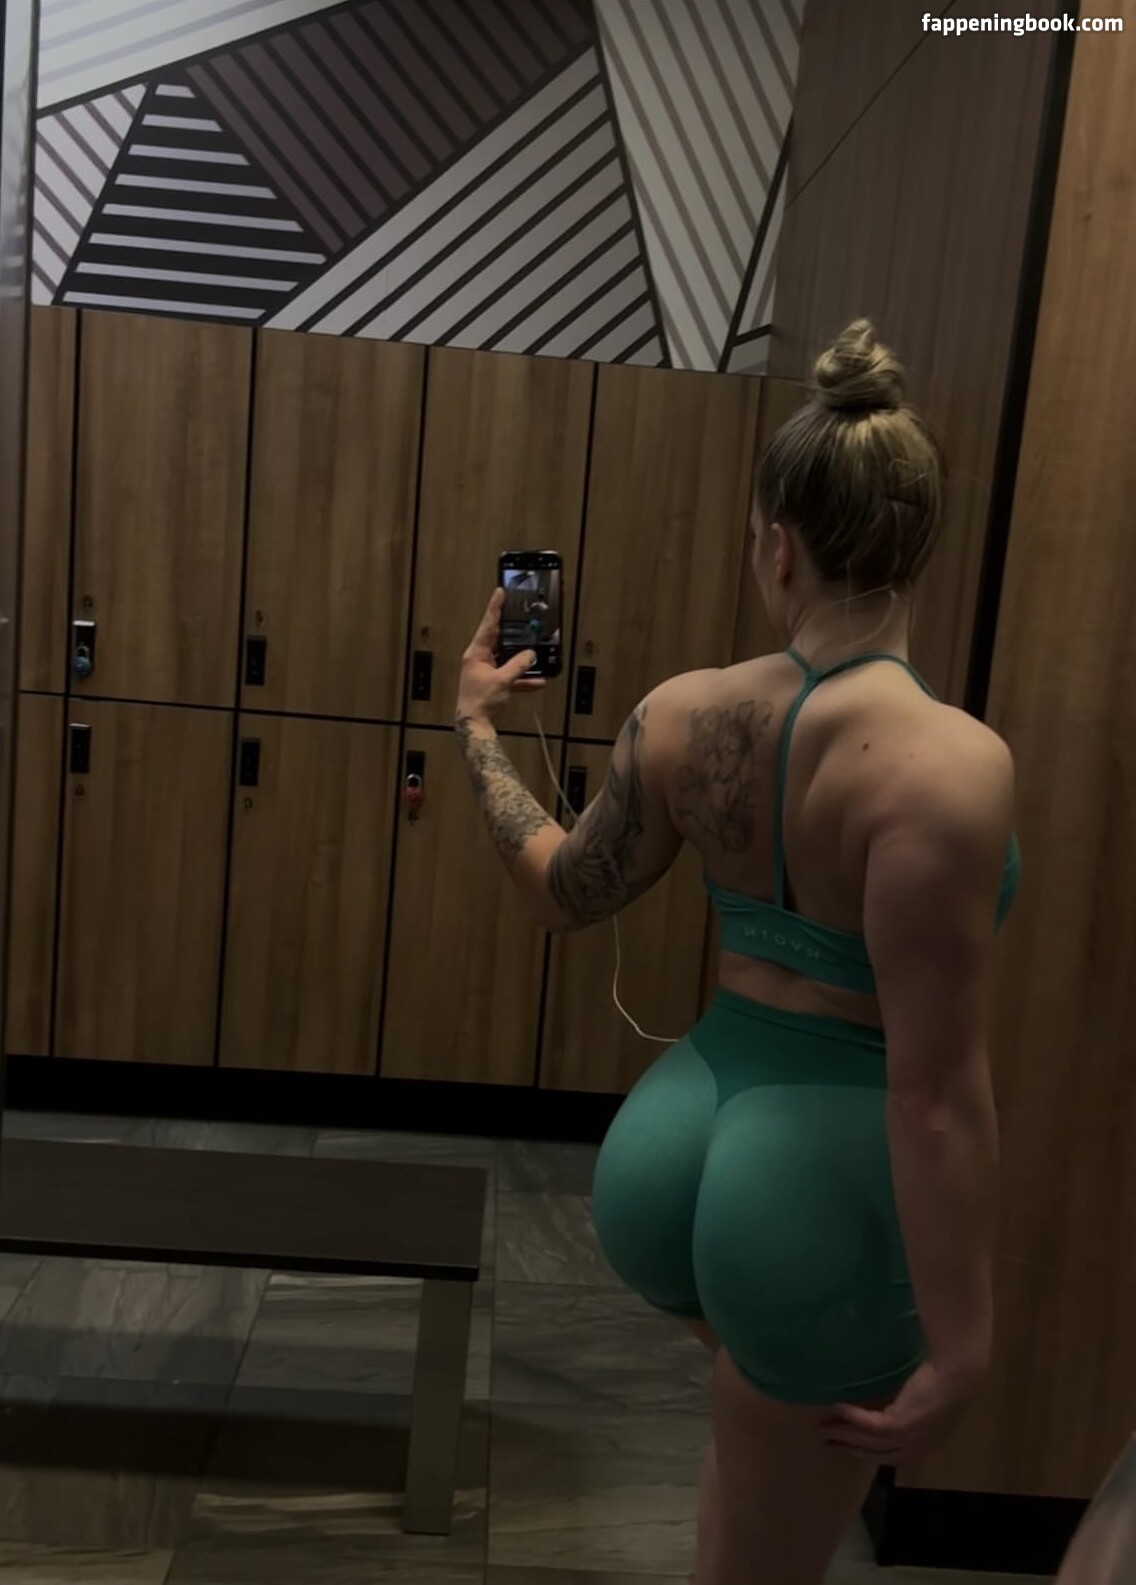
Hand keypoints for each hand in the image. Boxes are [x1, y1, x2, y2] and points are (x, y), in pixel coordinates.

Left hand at [457, 589, 545, 725]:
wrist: (474, 723)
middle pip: (497, 639)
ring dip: (521, 658)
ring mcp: (485, 671)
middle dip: (511, 630)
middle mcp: (479, 659)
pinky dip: (522, 678)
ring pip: (506, 658)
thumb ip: (518, 665)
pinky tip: (539, 681)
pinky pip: (510, 675)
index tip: (500, 592)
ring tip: (535, 649)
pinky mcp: (492, 683)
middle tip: (520, 614)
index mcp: (476, 653)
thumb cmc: (481, 699)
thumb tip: (531, 654)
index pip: (488, 625)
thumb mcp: (502, 680)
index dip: (495, 608)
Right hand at [820, 1356, 984, 1463]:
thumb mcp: (928, 1400)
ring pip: (868, 1443)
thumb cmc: (948, 1378)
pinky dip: (850, 1418)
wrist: (958, 1372)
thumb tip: (889, 1401)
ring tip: (822, 1429)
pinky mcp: (900, 1424)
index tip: (847, 1446)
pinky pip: (868, 1424)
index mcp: (927, 1445)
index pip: (891, 1455)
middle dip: (850, 1449)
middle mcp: (917, 1448)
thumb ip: (910, 1407)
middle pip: (876, 1454)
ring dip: (843, 1436)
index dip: (867, 1452)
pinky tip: (835, 1407)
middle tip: (827, 1443)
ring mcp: (909, 1439)